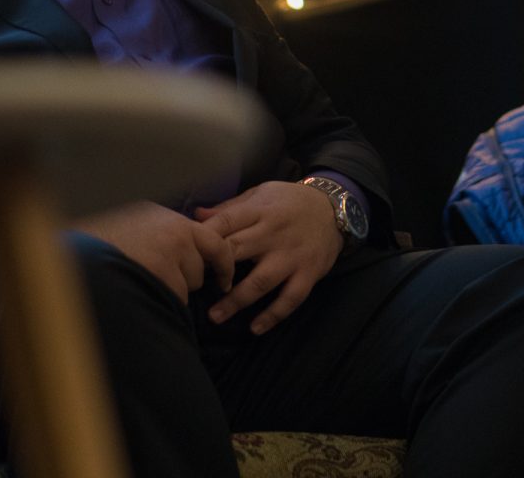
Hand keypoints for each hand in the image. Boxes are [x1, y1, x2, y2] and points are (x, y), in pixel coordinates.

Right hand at [75, 201, 233, 303]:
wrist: (75, 253)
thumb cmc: (100, 242)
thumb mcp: (136, 224)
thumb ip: (163, 232)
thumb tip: (191, 249)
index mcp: (169, 218)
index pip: (213, 240)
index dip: (222, 262)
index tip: (224, 278)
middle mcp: (175, 232)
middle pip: (201, 267)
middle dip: (186, 279)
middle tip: (157, 277)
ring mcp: (170, 254)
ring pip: (188, 286)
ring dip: (171, 290)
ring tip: (139, 279)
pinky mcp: (162, 275)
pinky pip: (174, 298)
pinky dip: (160, 301)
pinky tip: (136, 290)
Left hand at [195, 181, 342, 334]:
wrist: (335, 208)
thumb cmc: (289, 201)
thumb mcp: (260, 194)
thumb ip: (229, 208)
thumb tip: (195, 215)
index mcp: (259, 210)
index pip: (225, 223)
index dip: (204, 239)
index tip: (188, 253)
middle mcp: (274, 233)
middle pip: (238, 252)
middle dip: (215, 271)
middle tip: (193, 287)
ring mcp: (292, 256)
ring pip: (261, 281)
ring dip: (236, 301)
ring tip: (215, 317)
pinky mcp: (308, 273)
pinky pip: (290, 299)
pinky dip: (273, 315)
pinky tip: (255, 329)